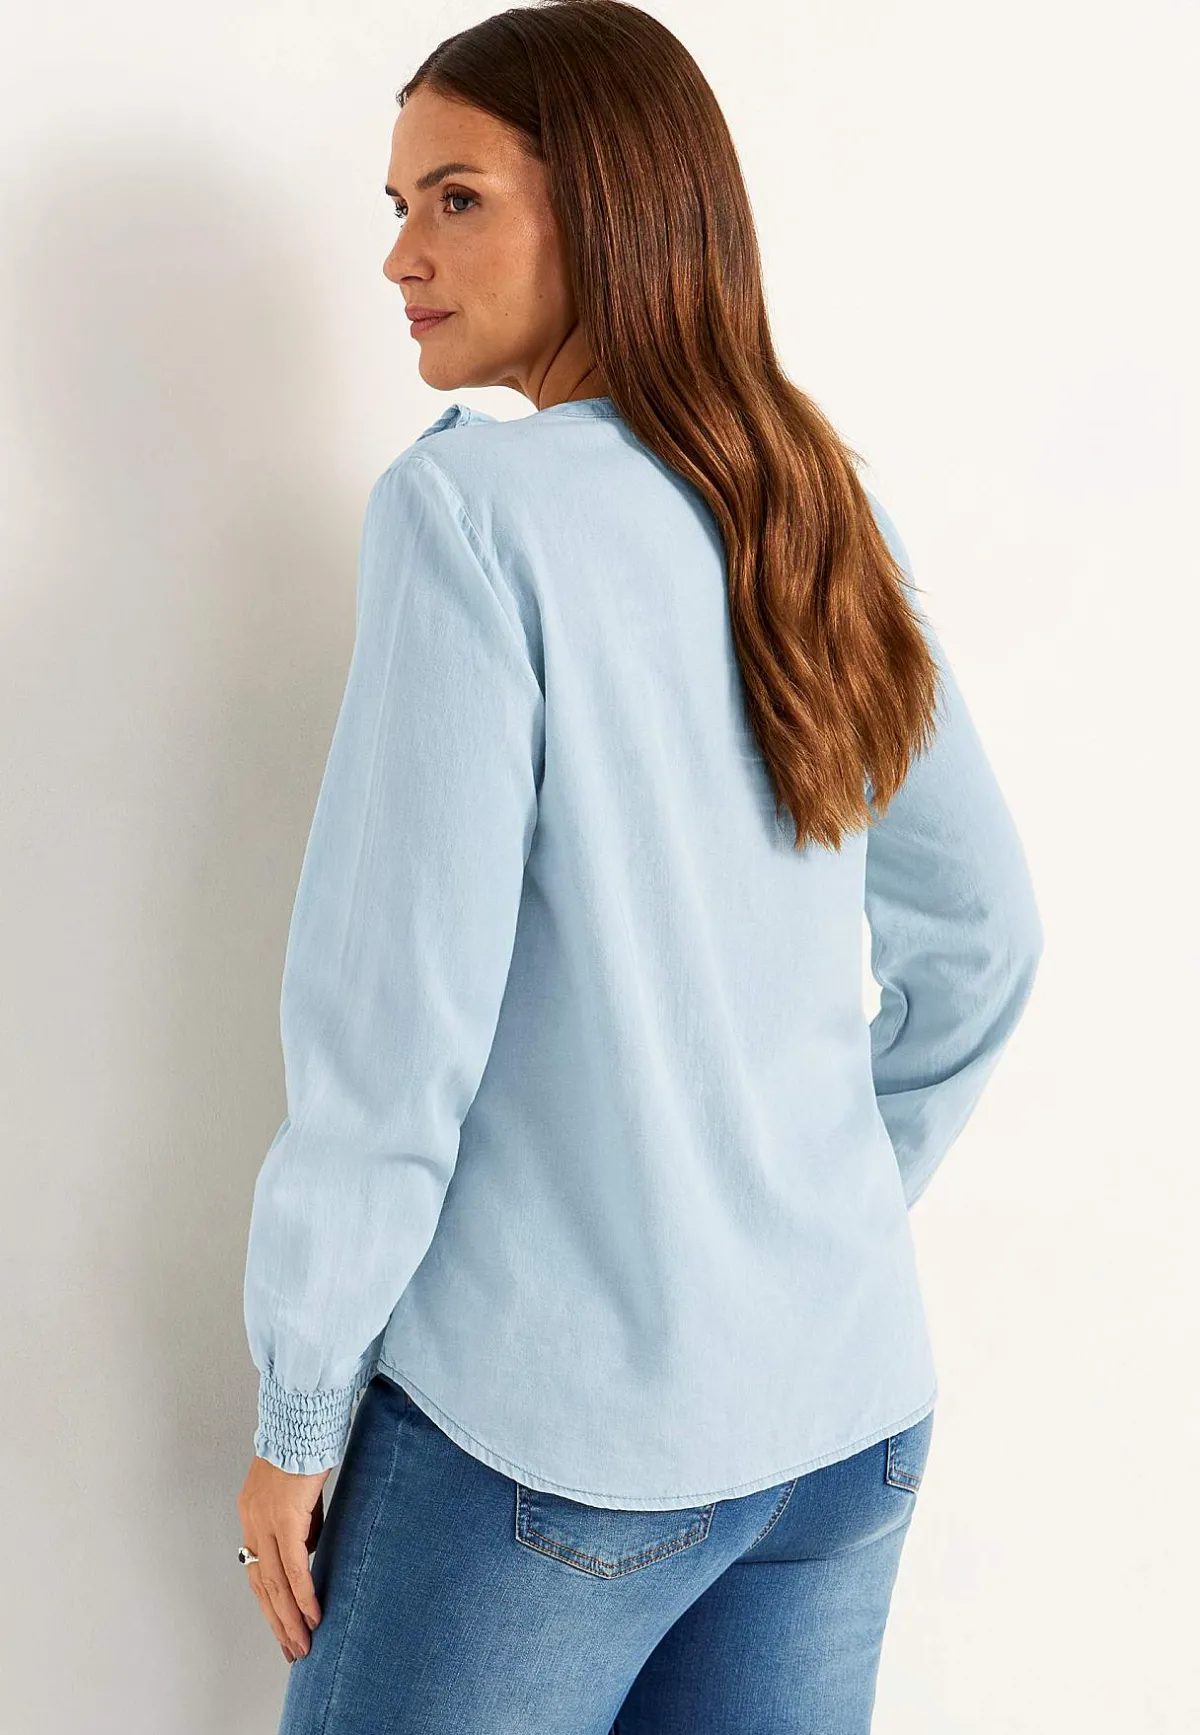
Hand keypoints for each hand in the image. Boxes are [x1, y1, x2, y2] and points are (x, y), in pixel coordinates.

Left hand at [237, 1455, 329, 1662]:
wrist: (304, 1416)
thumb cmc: (306, 1444)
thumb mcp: (299, 1491)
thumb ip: (301, 1522)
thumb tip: (308, 1552)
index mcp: (252, 1513)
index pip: (257, 1569)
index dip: (269, 1602)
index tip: (283, 1627)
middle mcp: (252, 1520)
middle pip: (261, 1585)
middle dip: (277, 1621)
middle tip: (292, 1649)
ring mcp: (266, 1520)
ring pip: (274, 1583)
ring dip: (289, 1618)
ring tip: (302, 1644)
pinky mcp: (286, 1518)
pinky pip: (293, 1567)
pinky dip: (302, 1595)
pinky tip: (312, 1615)